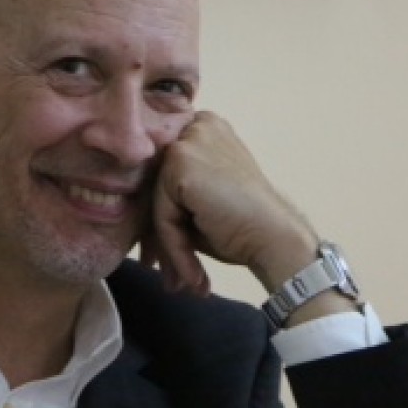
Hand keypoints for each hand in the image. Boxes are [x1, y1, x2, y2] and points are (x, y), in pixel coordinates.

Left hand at [140, 110, 320, 296]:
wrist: (274, 236)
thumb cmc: (244, 223)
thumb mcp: (202, 198)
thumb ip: (171, 193)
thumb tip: (134, 214)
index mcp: (204, 127)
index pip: (162, 172)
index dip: (160, 215)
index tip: (158, 255)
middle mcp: (196, 126)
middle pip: (156, 186)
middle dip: (158, 235)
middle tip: (164, 274)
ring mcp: (187, 141)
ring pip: (156, 204)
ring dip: (167, 248)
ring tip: (181, 282)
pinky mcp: (181, 164)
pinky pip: (161, 215)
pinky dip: (173, 248)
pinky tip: (193, 272)